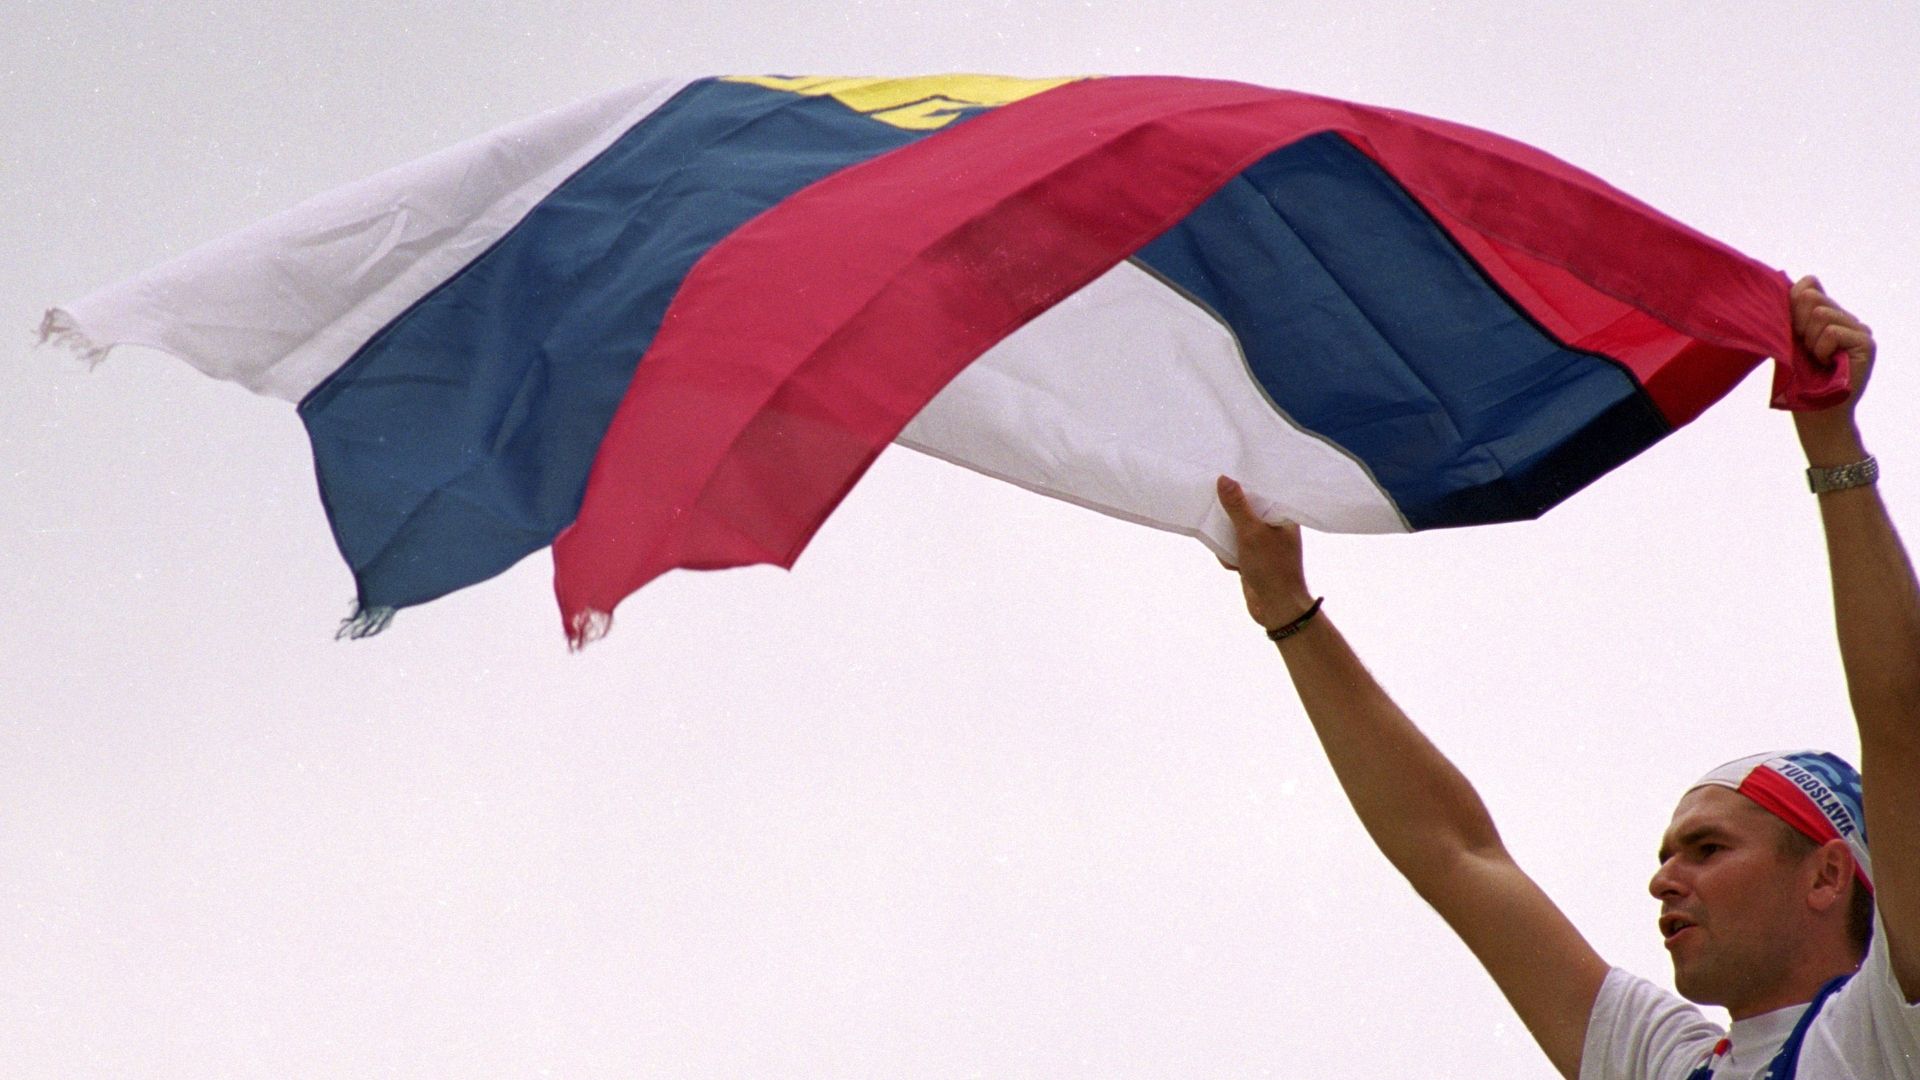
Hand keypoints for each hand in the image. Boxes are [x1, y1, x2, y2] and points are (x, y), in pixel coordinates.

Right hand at [1216, 476, 1314, 630]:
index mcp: (1283, 516)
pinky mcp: (1252, 559)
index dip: (1244, 484)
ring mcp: (1263, 544)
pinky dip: (1228, 555)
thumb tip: (1224, 479)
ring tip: (1228, 546)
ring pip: (1235, 529)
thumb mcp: (1251, 533)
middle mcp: (1274, 527)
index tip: (1224, 474)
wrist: (1277, 608)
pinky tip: (1232, 565)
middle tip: (1213, 501)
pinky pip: (1233, 547)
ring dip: (1226, 538)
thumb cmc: (1272, 568)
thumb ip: (1237, 506)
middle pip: (1246, 509)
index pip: (1262, 491)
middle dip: (1230, 513)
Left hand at [1790, 275, 1875, 463]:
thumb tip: (1786, 284)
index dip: (1792, 303)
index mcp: (1827, 315)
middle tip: (1805, 351)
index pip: (1809, 284)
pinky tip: (1827, 364)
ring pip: (1820, 314)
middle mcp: (1846, 318)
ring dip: (1809, 342)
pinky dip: (1821, 349)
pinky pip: (1832, 332)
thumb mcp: (1787, 342)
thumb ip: (1790, 315)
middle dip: (1797, 325)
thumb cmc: (1798, 382)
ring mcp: (1858, 329)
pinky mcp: (1865, 343)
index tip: (1790, 332)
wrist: (1817, 416)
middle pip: (1811, 297)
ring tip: (1817, 360)